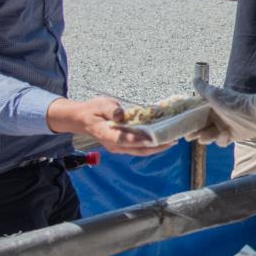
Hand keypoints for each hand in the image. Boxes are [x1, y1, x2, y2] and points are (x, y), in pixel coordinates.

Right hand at [47, 97, 172, 155]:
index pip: (125, 139)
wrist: (83, 119)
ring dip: (156, 147)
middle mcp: (114, 145)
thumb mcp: (100, 105)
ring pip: (140, 151)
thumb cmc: (93, 110)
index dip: (140, 140)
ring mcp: (119, 147)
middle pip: (138, 149)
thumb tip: (121, 114)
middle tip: (172, 140)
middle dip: (156, 146)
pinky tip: (161, 139)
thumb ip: (110, 109)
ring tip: (171, 141)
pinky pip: (139, 148)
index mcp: (107, 134)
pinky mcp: (123, 146)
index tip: (154, 138)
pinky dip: (150, 145)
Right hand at [188, 77, 255, 145]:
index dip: (190, 121)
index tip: (182, 126)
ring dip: (207, 137)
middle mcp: (217, 117)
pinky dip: (222, 140)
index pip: (197, 115)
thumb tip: (194, 78)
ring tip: (208, 136)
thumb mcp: (215, 95)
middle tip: (190, 136)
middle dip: (195, 132)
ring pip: (209, 136)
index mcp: (212, 107)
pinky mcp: (231, 136)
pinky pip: (221, 141)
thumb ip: (203, 89)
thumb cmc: (233, 104)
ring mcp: (223, 127)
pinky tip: (226, 135)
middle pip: (201, 127)